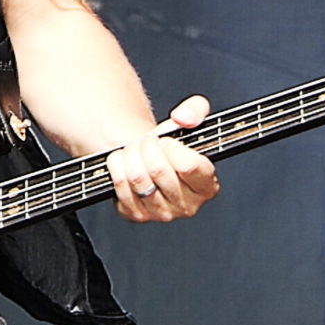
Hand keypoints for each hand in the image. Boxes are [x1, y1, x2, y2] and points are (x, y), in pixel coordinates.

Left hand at [105, 95, 219, 222]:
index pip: (188, 166)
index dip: (171, 146)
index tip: (166, 141)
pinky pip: (120, 185)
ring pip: (137, 178)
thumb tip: (183, 118)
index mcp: (207, 186)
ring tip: (135, 149)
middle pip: (158, 170)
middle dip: (147, 146)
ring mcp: (161, 214)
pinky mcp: (136, 215)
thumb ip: (196, 110)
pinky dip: (116, 166)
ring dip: (130, 154)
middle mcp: (188, 206)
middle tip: (147, 141)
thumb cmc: (170, 145)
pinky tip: (123, 161)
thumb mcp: (189, 121)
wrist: (146, 159)